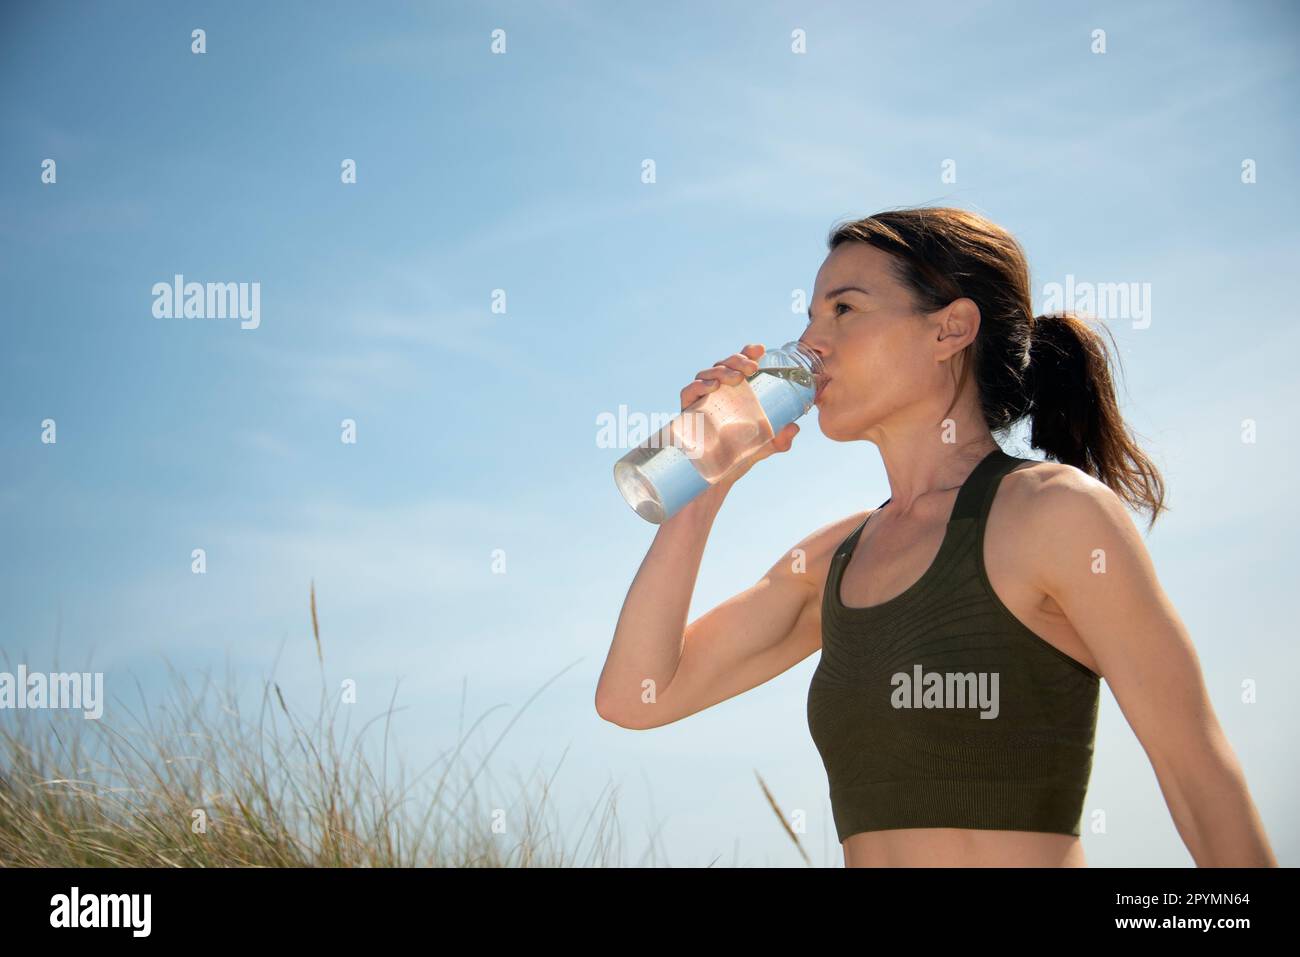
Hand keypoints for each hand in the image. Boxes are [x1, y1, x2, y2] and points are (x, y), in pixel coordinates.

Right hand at [677, 343, 800, 486]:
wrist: (714, 482)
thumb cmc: (737, 458)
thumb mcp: (762, 447)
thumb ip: (778, 440)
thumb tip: (795, 427)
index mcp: (733, 394)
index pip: (737, 366)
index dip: (746, 353)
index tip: (760, 349)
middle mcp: (715, 394)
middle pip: (722, 365)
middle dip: (736, 360)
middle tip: (752, 367)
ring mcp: (699, 402)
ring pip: (706, 374)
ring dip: (721, 370)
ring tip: (736, 377)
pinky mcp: (686, 414)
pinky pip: (688, 393)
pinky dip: (698, 386)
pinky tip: (712, 388)